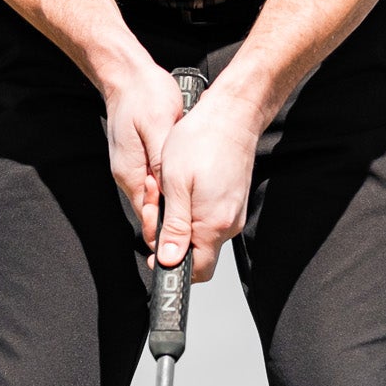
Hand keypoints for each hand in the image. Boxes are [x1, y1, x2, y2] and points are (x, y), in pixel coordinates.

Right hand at [102, 55, 188, 246]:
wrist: (129, 75)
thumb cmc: (144, 96)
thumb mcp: (158, 127)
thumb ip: (161, 161)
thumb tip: (168, 191)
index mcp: (131, 173)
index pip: (150, 216)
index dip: (170, 231)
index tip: (189, 240)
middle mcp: (131, 176)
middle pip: (156, 213)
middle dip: (177, 220)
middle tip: (203, 226)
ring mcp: (136, 169)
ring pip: (161, 200)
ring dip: (178, 205)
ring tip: (202, 209)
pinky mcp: (144, 161)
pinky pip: (161, 184)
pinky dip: (176, 189)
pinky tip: (192, 186)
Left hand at [152, 90, 259, 281]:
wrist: (231, 116)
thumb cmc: (200, 142)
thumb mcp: (175, 185)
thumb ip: (173, 227)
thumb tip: (169, 261)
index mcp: (213, 224)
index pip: (196, 269)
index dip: (172, 265)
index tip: (153, 253)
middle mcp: (228, 224)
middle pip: (197, 253)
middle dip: (170, 240)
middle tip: (153, 209)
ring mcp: (233, 214)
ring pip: (200, 235)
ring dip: (178, 222)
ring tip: (165, 192)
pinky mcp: (232, 202)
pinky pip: (208, 219)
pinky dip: (189, 211)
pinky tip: (180, 189)